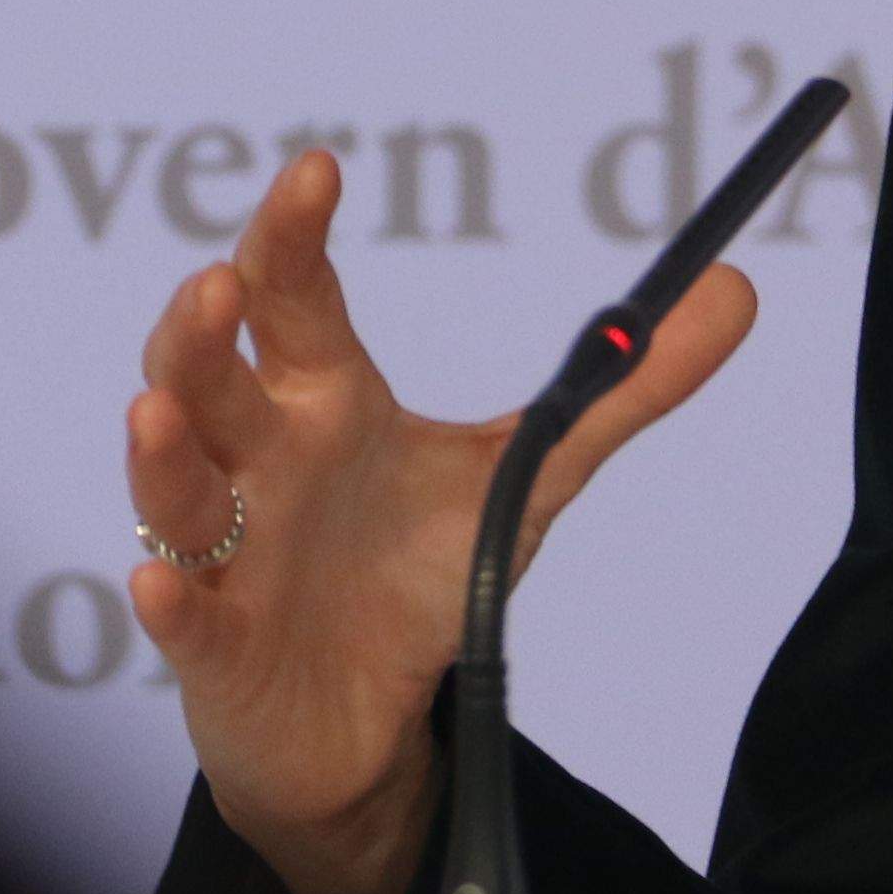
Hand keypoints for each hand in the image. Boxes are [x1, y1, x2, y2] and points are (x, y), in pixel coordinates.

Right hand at [126, 150, 755, 893]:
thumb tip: (736, 288)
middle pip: (206, 377)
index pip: (293, 300)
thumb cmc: (415, 574)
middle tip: (219, 282)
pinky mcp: (215, 642)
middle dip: (199, 332)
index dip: (292, 234)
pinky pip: (183, 613)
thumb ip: (621, 390)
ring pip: (173, 485)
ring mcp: (225, 551)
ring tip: (156, 409)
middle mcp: (259, 461)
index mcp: (323, 403)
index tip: (316, 172)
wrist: (360, 721)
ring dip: (157, 449)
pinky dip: (166, 598)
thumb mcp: (526, 477)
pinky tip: (157, 581)